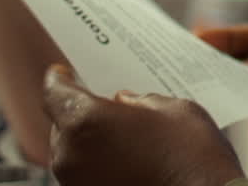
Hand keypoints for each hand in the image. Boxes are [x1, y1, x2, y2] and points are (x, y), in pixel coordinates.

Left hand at [43, 65, 244, 185]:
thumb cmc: (192, 159)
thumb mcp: (174, 110)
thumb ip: (141, 101)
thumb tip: (126, 103)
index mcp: (86, 121)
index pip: (55, 93)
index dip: (58, 80)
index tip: (61, 73)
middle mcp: (71, 156)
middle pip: (63, 125)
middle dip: (83, 113)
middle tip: (107, 107)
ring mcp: (77, 185)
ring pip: (74, 154)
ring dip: (92, 142)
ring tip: (123, 137)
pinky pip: (86, 175)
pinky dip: (100, 165)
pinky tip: (128, 161)